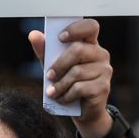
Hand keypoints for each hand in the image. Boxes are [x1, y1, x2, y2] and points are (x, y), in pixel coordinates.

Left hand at [28, 18, 113, 137]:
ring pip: (77, 72)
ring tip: (52, 92)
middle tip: (49, 76)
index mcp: (90, 44)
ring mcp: (105, 70)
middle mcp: (101, 54)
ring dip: (60, 84)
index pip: (90, 26)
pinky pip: (80, 88)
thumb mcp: (53, 65)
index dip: (76, 29)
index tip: (60, 37)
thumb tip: (33, 34)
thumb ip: (45, 50)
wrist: (82, 110)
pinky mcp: (103, 87)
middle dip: (59, 64)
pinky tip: (62, 99)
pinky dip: (66, 95)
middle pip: (79, 50)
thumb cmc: (67, 83)